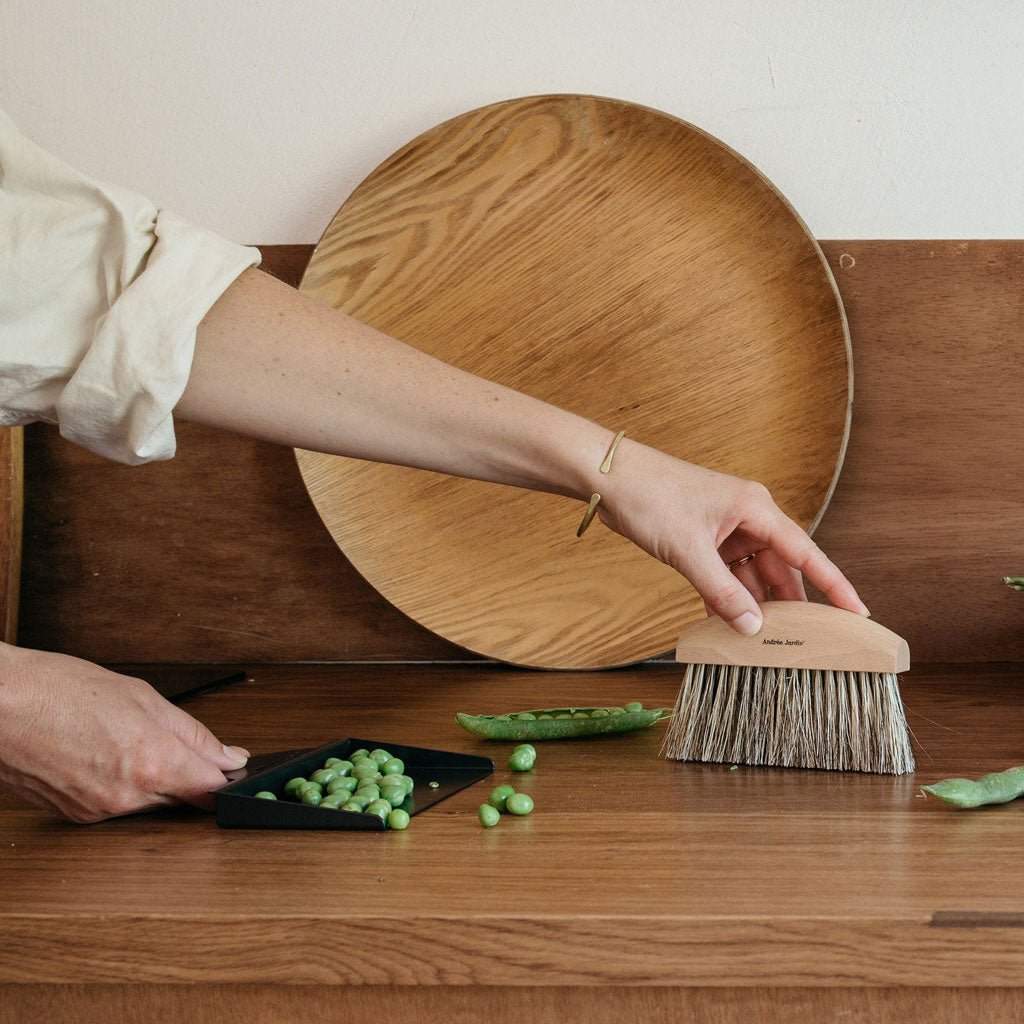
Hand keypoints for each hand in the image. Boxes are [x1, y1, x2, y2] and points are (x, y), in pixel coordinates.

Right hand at [0, 643, 248, 821]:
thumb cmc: (56, 690)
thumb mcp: (142, 696)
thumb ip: (192, 733)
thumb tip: (227, 755)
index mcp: (151, 763)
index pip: (211, 790)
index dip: (226, 778)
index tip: (231, 768)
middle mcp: (127, 796)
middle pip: (181, 797)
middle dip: (186, 774)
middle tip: (168, 741)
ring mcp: (99, 811)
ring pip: (149, 802)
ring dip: (151, 779)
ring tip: (124, 739)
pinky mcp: (76, 817)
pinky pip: (117, 806)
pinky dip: (121, 784)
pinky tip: (104, 754)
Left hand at [597, 440, 869, 634]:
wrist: (608, 477)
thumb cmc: (650, 497)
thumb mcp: (688, 551)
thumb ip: (721, 591)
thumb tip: (752, 627)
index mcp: (756, 509)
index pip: (805, 553)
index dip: (833, 585)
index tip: (858, 612)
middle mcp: (747, 517)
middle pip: (780, 568)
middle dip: (789, 604)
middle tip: (803, 642)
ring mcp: (725, 529)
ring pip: (751, 574)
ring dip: (754, 604)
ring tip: (763, 642)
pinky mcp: (703, 538)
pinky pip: (726, 574)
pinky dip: (727, 597)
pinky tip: (727, 624)